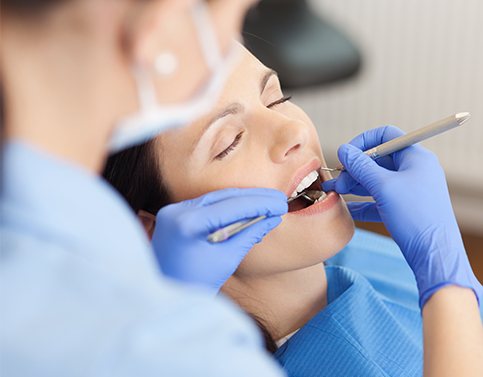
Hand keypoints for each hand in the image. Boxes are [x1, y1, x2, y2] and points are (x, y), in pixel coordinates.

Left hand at [152, 188, 287, 292]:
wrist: (165, 300)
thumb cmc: (195, 286)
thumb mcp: (227, 260)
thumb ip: (249, 234)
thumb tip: (272, 217)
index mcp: (188, 224)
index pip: (231, 206)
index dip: (260, 203)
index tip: (281, 204)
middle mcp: (176, 212)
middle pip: (223, 197)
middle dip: (253, 198)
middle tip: (279, 199)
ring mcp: (172, 212)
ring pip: (214, 199)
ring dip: (242, 201)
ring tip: (267, 203)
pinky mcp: (173, 215)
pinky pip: (205, 206)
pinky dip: (227, 207)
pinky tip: (246, 210)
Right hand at [323, 126, 481, 307]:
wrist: (433, 254)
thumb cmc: (415, 216)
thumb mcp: (384, 187)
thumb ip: (361, 166)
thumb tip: (343, 150)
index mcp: (415, 158)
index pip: (386, 136)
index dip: (363, 142)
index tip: (346, 155)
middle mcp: (413, 171)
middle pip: (377, 160)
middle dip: (354, 169)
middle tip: (336, 181)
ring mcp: (408, 190)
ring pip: (375, 181)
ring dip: (354, 185)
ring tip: (334, 192)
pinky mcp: (403, 209)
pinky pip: (378, 200)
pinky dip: (362, 203)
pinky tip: (346, 209)